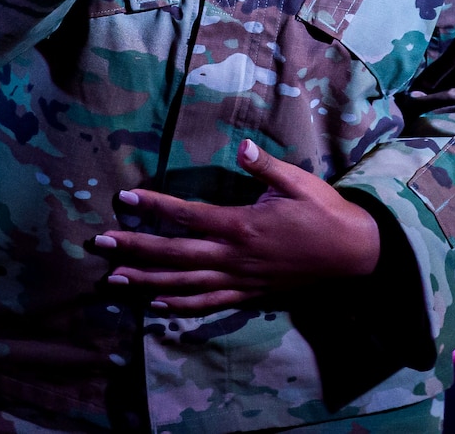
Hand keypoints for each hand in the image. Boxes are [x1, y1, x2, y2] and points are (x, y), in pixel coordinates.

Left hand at [94, 139, 381, 314]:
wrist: (354, 254)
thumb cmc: (325, 213)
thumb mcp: (298, 182)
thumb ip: (265, 167)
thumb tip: (241, 146)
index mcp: (242, 225)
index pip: (187, 215)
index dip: (153, 207)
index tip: (125, 198)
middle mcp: (234, 256)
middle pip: (174, 254)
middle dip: (135, 248)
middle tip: (100, 244)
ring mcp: (239, 279)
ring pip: (184, 284)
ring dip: (146, 281)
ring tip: (114, 279)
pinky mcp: (248, 293)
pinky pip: (207, 304)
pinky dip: (179, 307)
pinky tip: (155, 306)